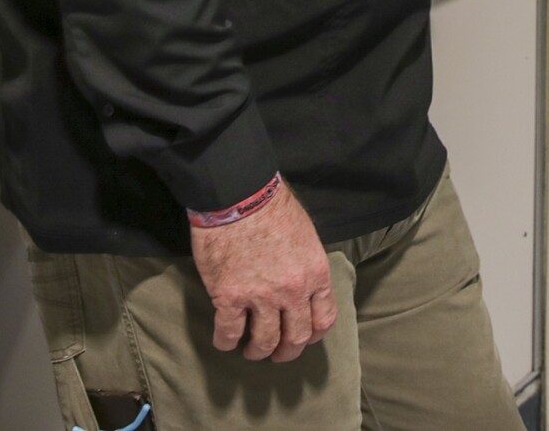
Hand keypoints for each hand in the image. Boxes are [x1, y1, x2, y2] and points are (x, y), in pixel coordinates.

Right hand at [191, 185, 337, 362]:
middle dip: (286, 352)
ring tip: (251, 351)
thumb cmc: (273, 206)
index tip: (304, 337)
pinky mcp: (230, 296)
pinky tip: (224, 341)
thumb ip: (306, 264)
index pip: (323, 319)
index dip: (313, 334)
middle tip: (277, 354)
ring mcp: (262, 297)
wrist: (240, 195)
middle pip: (295, 338)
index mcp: (315, 274)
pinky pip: (229, 332)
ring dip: (257, 352)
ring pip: (264, 341)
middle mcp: (293, 291)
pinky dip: (226, 342)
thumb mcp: (306, 235)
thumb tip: (301, 283)